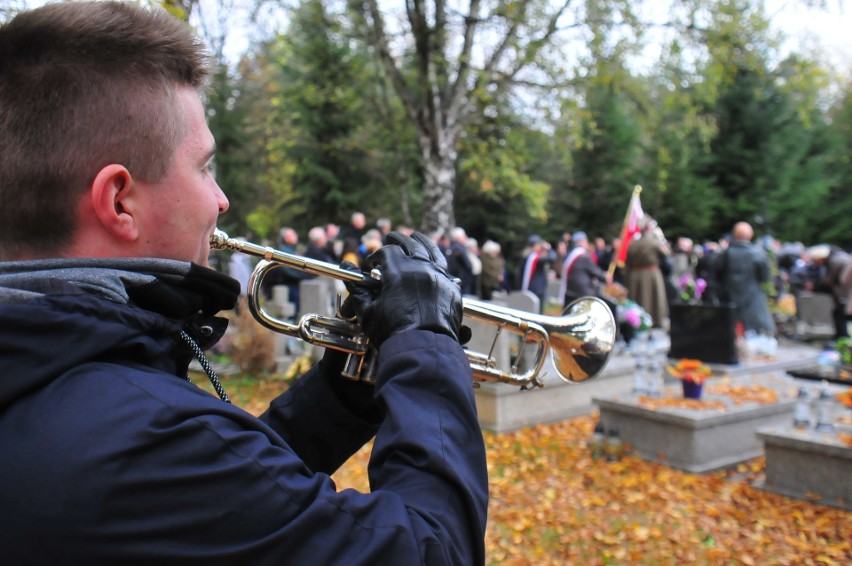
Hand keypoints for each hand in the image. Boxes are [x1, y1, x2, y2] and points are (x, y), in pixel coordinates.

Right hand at [341, 231, 464, 346]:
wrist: (423, 350)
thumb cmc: (392, 334)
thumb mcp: (368, 313)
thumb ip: (357, 290)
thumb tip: (346, 268)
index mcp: (399, 272)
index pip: (387, 252)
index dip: (376, 256)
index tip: (371, 266)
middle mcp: (421, 269)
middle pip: (410, 244)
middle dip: (398, 240)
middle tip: (391, 238)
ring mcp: (440, 278)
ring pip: (432, 251)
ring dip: (422, 242)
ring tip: (416, 237)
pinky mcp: (452, 290)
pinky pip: (446, 269)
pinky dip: (438, 262)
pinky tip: (435, 261)